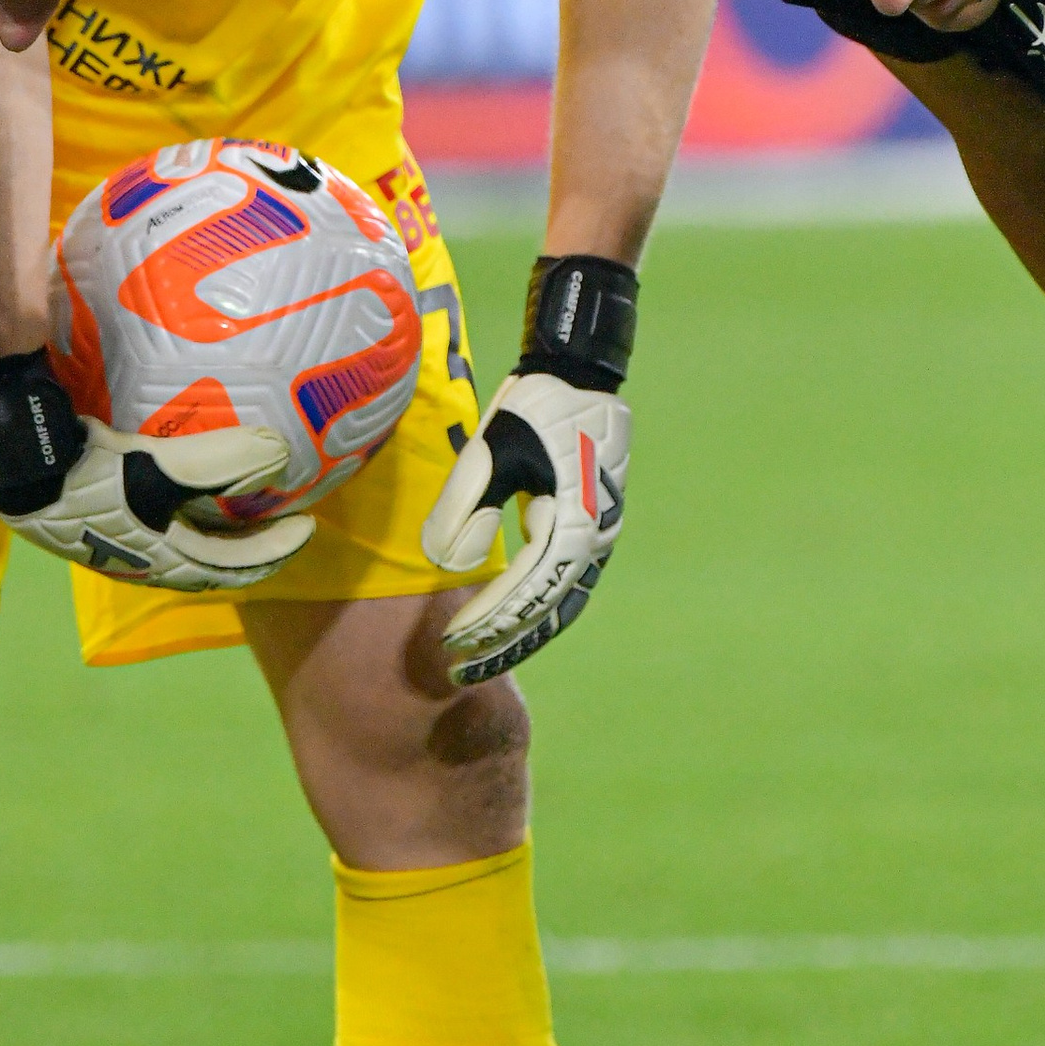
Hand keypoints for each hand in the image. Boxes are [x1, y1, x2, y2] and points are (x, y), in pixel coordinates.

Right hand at [8, 416, 319, 596]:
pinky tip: (187, 490)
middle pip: (211, 565)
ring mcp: (119, 546)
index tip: (305, 527)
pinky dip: (188, 516)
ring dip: (217, 533)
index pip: (234, 565)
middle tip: (281, 521)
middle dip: (250, 549)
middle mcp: (144, 563)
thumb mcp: (158, 466)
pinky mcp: (101, 523)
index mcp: (163, 560)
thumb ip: (220, 460)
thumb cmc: (89, 474)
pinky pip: (161, 529)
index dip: (274, 550)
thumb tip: (278, 453)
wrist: (18, 467)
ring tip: (240, 505)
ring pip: (185, 549)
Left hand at [423, 373, 627, 684]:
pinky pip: (565, 585)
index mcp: (575, 520)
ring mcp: (600, 537)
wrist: (581, 375)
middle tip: (459, 670)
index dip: (489, 618)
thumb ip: (466, 503)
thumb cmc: (536, 406)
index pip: (528, 587)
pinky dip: (537, 611)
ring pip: (561, 603)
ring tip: (480, 661)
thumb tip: (444, 562)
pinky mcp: (592, 531)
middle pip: (549, 609)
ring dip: (521, 635)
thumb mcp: (490, 448)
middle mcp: (596, 538)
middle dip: (504, 642)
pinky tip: (508, 625)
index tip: (450, 640)